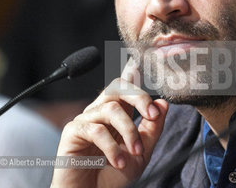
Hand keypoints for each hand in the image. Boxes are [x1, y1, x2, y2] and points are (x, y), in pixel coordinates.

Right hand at [50, 59, 168, 187]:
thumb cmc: (114, 175)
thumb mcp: (141, 151)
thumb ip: (151, 128)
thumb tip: (162, 104)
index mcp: (117, 113)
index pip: (124, 87)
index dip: (131, 72)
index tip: (139, 60)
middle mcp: (101, 110)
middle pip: (119, 87)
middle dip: (139, 97)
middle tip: (152, 114)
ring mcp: (87, 119)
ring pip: (111, 108)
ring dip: (128, 131)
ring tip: (135, 153)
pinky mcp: (73, 131)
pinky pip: (96, 129)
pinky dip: (112, 147)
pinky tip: (119, 162)